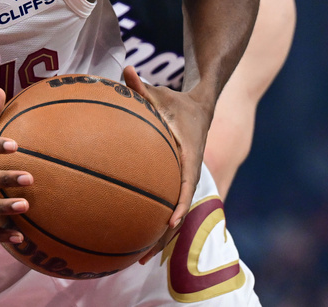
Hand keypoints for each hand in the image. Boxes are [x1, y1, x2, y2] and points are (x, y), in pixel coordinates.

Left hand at [121, 66, 211, 262]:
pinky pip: (165, 205)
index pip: (185, 184)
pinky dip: (154, 221)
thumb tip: (125, 69)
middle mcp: (188, 173)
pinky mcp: (176, 181)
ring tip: (136, 259)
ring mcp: (183, 180)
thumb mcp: (161, 94)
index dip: (178, 205)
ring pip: (173, 214)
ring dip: (158, 237)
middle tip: (142, 257)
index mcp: (188, 156)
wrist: (202, 107)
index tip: (168, 223)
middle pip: (178, 211)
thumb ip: (142, 85)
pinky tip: (133, 234)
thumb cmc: (178, 101)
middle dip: (162, 236)